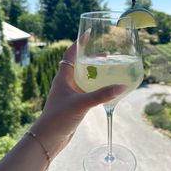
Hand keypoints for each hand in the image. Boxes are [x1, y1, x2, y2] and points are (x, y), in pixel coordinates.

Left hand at [31, 36, 125, 158]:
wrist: (49, 138)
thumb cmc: (59, 117)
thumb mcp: (81, 103)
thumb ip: (101, 95)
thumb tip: (122, 86)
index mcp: (63, 77)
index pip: (70, 54)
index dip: (79, 42)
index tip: (88, 33)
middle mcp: (66, 82)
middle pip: (79, 64)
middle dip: (92, 57)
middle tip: (106, 52)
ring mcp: (70, 92)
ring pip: (84, 77)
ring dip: (94, 71)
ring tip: (108, 67)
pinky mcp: (74, 102)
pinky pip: (86, 89)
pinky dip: (95, 85)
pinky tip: (104, 88)